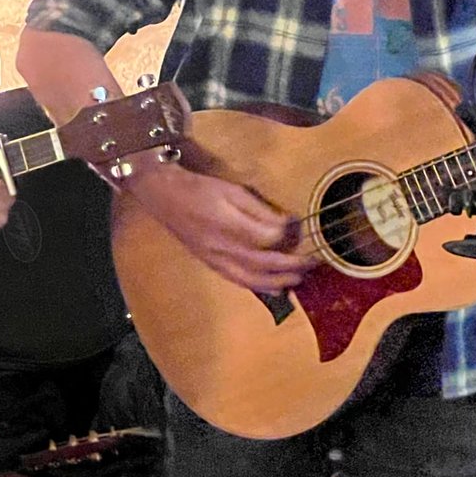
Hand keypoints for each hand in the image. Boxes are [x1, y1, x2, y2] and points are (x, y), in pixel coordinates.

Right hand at [122, 151, 315, 293]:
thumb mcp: (232, 190)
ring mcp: (216, 260)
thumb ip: (259, 210)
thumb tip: (287, 223)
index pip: (267, 239)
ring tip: (297, 281)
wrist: (164, 197)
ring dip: (278, 283)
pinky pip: (239, 281)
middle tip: (311, 264)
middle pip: (263, 265)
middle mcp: (223, 248)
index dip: (287, 235)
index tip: (301, 227)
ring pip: (252, 280)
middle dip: (290, 267)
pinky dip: (259, 287)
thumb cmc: (200, 188)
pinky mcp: (211, 265)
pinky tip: (272, 287)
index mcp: (229, 225)